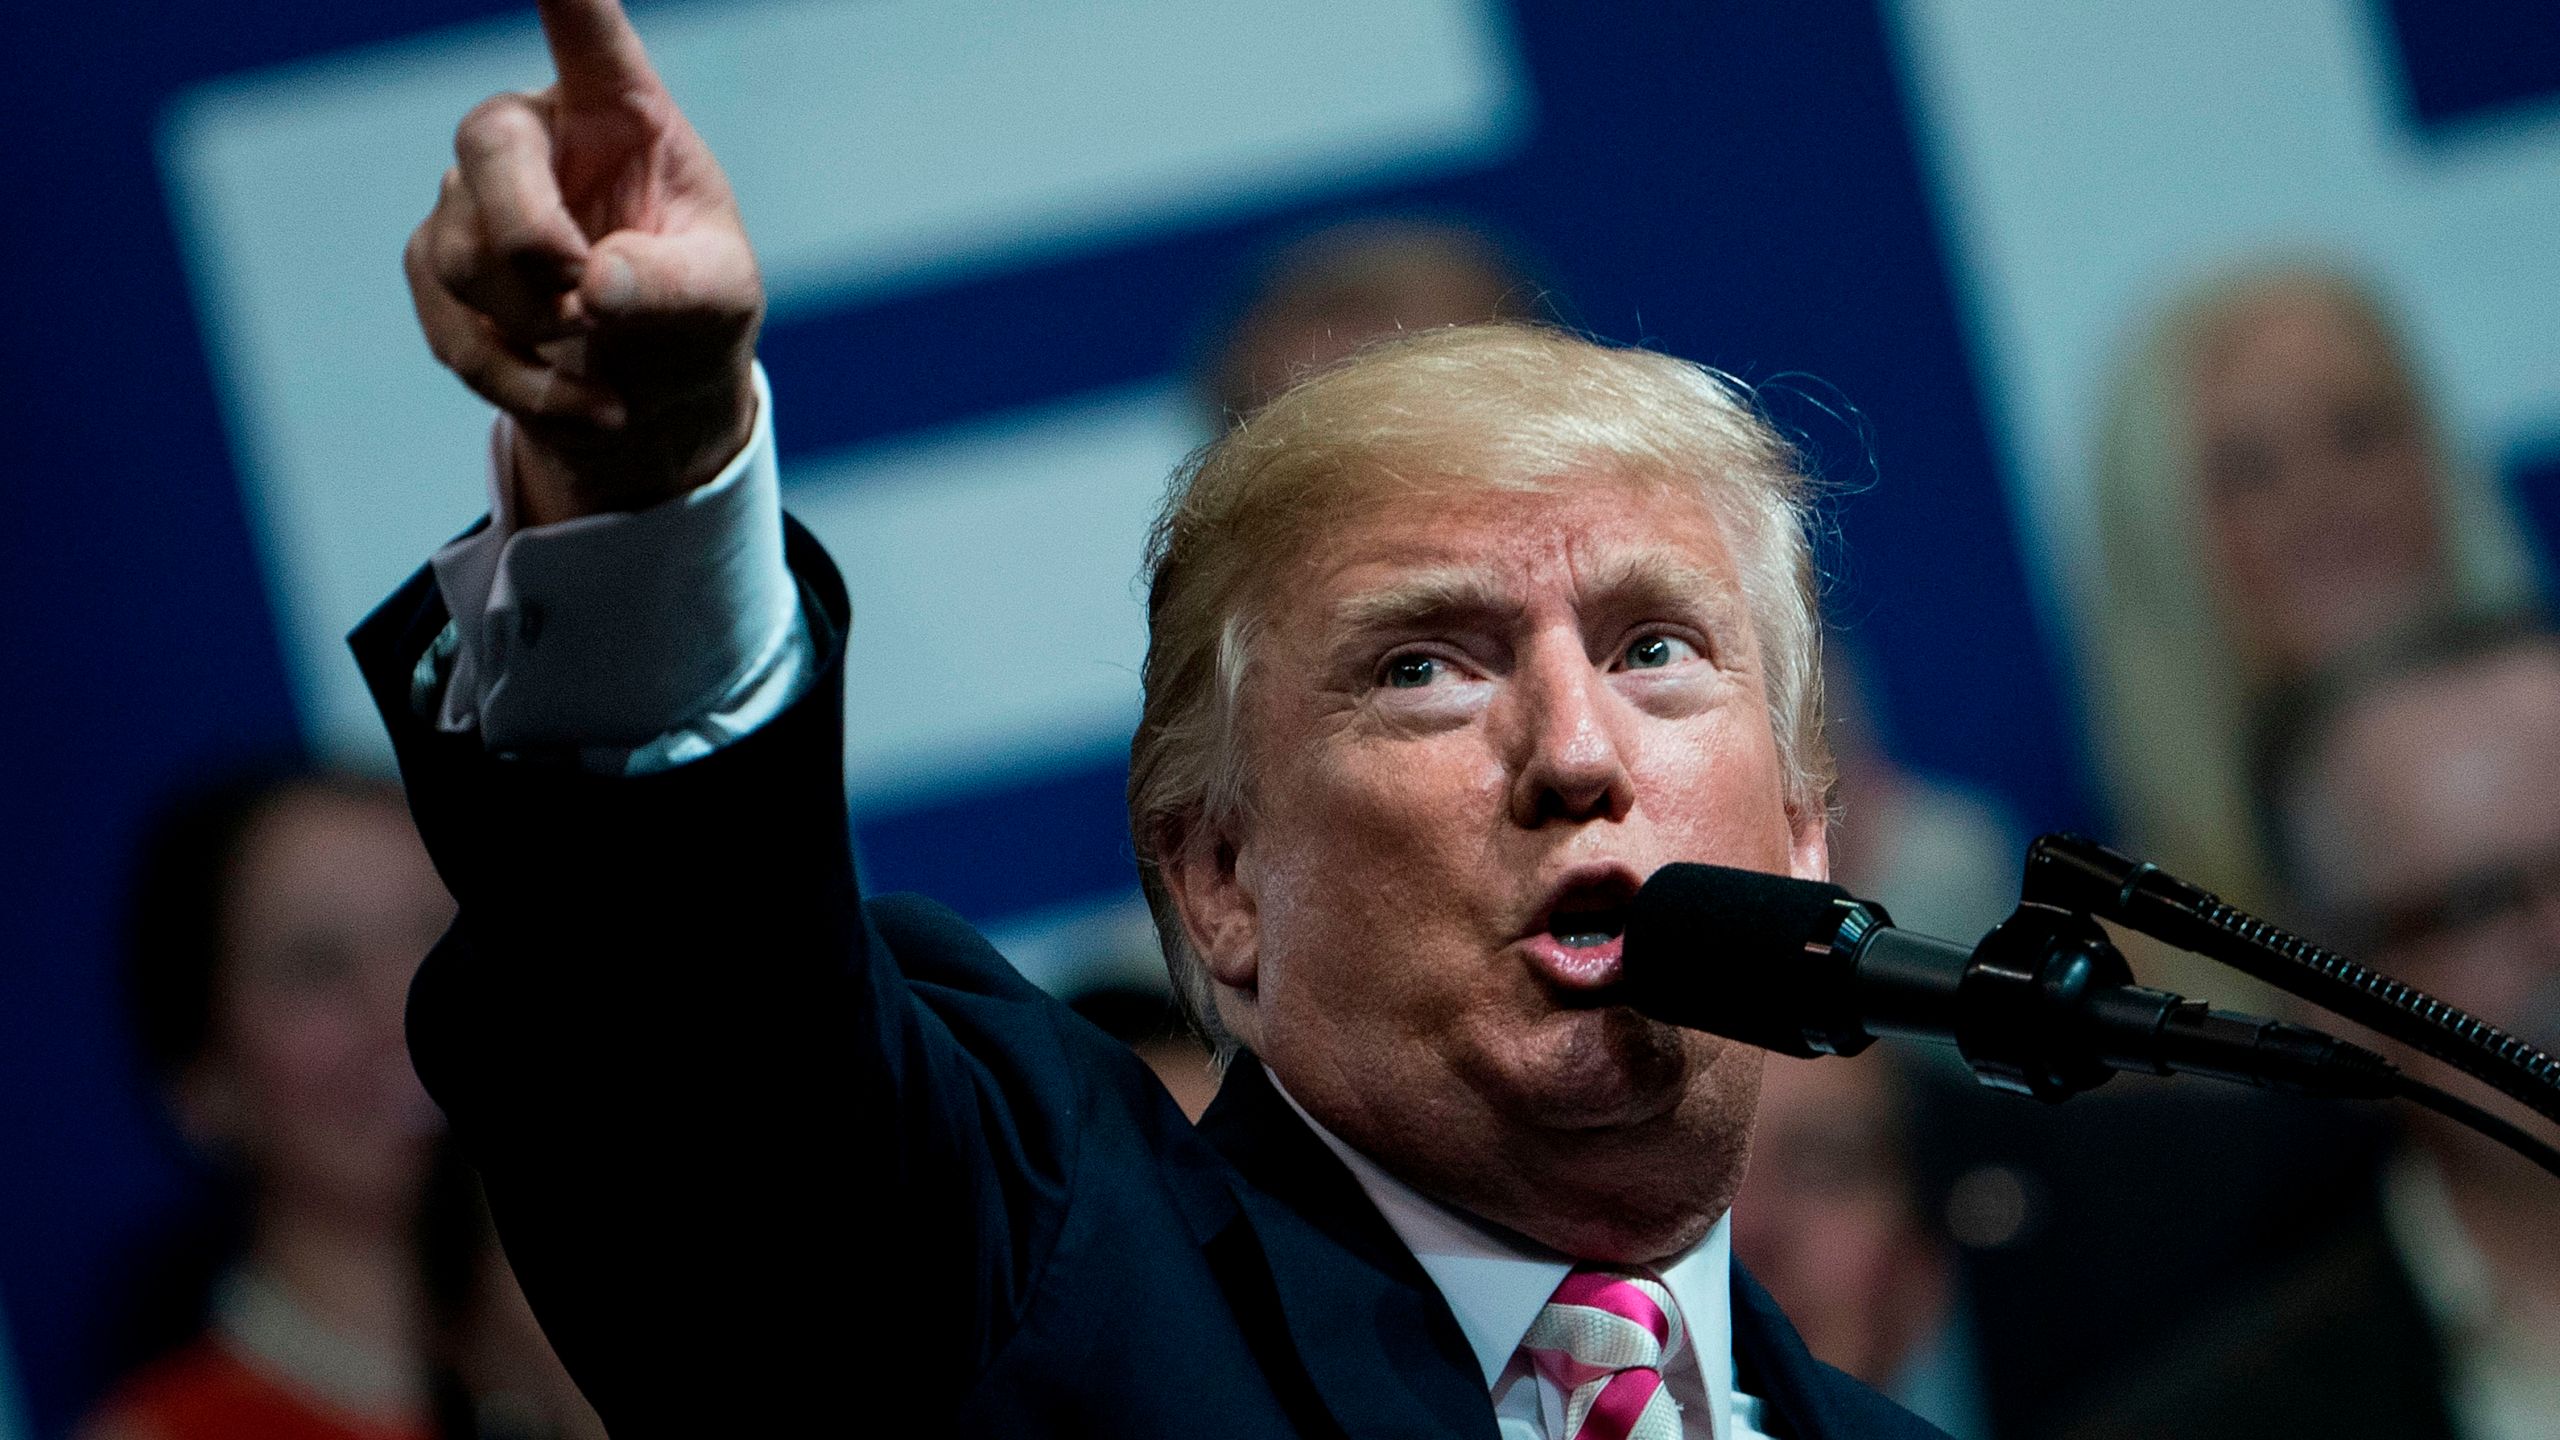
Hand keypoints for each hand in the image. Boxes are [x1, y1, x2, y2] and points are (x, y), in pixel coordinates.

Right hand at [404, 0, 764, 525]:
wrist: (650, 392)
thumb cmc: (694, 312)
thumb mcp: (720, 300)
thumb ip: (677, 286)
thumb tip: (597, 288)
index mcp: (618, 109)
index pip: (585, 27)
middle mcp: (535, 133)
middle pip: (486, 144)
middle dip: (533, 239)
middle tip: (587, 304)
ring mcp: (473, 196)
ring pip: (465, 254)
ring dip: (541, 328)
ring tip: (605, 349)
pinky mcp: (438, 267)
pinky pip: (455, 327)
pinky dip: (526, 383)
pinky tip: (592, 405)